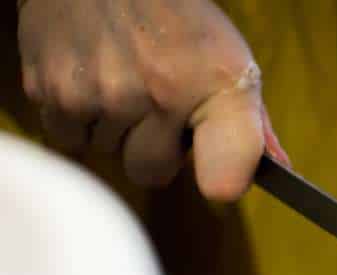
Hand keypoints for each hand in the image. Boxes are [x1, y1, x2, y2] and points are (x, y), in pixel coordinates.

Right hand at [16, 0, 288, 200]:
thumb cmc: (177, 19)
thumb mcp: (229, 58)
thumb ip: (250, 122)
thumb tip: (276, 171)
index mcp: (215, 87)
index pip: (225, 172)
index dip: (222, 182)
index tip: (219, 182)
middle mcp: (157, 94)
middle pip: (152, 172)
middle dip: (152, 149)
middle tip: (154, 105)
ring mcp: (99, 94)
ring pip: (107, 153)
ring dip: (113, 129)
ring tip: (121, 81)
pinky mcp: (50, 90)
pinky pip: (67, 137)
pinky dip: (76, 117)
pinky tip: (90, 79)